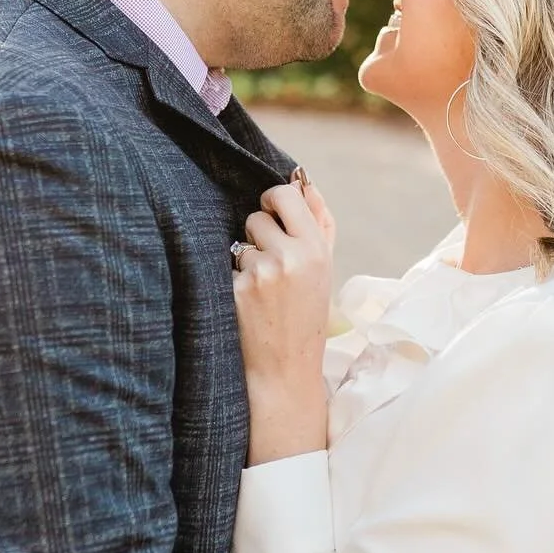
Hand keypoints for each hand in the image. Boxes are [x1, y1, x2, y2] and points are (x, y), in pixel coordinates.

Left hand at [232, 173, 335, 466]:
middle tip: (269, 262)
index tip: (270, 210)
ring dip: (246, 258)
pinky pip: (228, 265)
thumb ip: (320, 224)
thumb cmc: (306, 316)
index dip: (273, 199)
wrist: (285, 369)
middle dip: (259, 232)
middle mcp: (291, 256)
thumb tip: (306, 183)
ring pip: (240, 242)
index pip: (286, 194)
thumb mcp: (324, 271)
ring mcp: (261, 272)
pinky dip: (234, 279)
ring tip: (262, 289)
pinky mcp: (237, 289)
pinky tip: (248, 303)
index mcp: (317, 249)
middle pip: (257, 215)